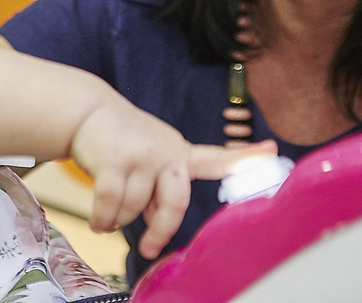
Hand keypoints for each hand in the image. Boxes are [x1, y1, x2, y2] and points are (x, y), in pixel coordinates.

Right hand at [71, 99, 276, 259]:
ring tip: (109, 216)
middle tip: (149, 249)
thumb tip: (157, 227)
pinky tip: (99, 222)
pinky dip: (102, 219)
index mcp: (179, 152)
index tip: (273, 152)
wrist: (88, 112)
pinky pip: (110, 204)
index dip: (245, 159)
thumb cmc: (124, 141)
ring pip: (135, 208)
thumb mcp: (151, 158)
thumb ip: (161, 189)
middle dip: (160, 232)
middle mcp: (165, 152)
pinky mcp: (112, 159)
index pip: (216, 159)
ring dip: (119, 219)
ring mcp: (139, 154)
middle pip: (174, 205)